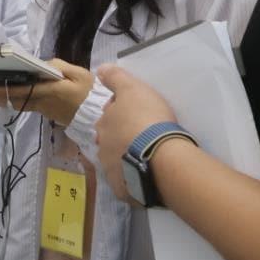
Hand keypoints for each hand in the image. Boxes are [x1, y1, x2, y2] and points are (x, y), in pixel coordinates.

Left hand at [0, 58, 94, 124]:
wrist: (98, 115)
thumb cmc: (90, 93)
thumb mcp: (79, 74)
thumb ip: (59, 66)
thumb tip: (43, 65)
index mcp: (50, 92)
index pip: (23, 91)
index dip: (5, 90)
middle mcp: (42, 103)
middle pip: (13, 100)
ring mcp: (42, 109)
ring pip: (16, 104)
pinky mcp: (44, 112)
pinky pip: (24, 106)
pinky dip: (11, 100)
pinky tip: (3, 95)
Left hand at [94, 64, 178, 202]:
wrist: (160, 155)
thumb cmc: (147, 118)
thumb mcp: (133, 89)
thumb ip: (115, 78)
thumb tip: (100, 70)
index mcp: (103, 124)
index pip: (109, 117)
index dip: (122, 115)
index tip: (137, 115)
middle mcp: (101, 147)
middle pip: (110, 140)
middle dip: (121, 138)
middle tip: (142, 137)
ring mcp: (110, 170)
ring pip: (117, 162)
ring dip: (127, 159)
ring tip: (146, 158)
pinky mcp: (122, 189)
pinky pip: (126, 184)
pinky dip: (132, 181)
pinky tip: (145, 178)